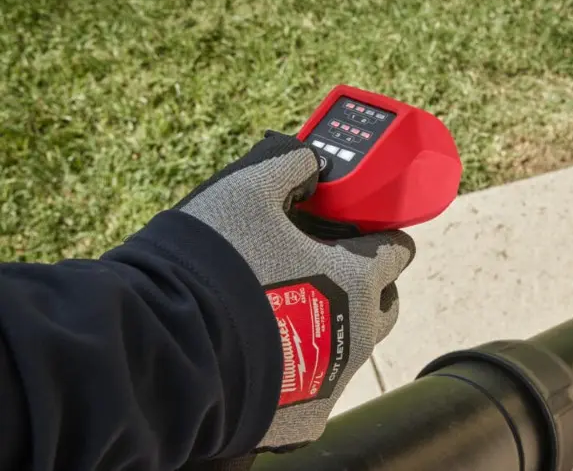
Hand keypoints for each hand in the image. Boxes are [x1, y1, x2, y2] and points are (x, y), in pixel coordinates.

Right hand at [176, 131, 414, 449]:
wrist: (172, 348)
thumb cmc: (216, 264)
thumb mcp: (247, 191)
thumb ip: (287, 165)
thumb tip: (308, 160)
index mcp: (358, 278)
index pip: (396, 251)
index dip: (379, 236)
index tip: (360, 233)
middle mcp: (359, 333)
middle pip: (383, 303)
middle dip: (365, 285)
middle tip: (325, 270)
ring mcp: (335, 379)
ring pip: (352, 347)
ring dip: (334, 326)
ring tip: (290, 313)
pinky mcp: (307, 417)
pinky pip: (318, 389)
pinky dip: (303, 371)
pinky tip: (269, 355)